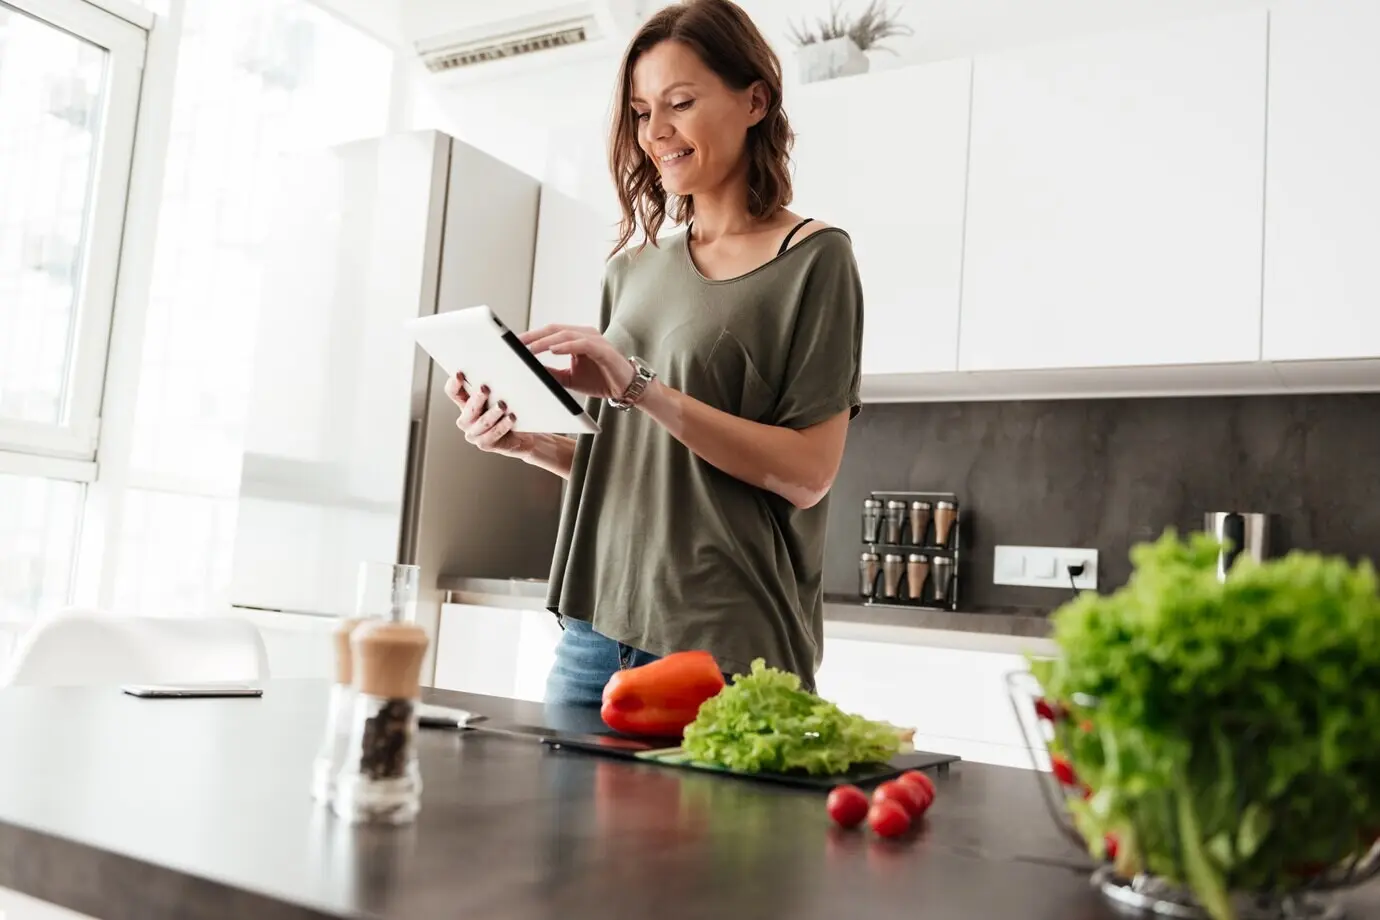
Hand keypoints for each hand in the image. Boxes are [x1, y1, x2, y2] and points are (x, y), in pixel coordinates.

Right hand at [444, 372, 531, 458]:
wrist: (524, 435)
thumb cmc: (511, 410)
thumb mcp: (501, 395)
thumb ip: (496, 383)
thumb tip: (502, 365)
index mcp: (466, 403)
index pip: (453, 392)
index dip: (454, 384)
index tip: (460, 374)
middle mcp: (467, 419)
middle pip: (468, 408)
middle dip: (477, 398)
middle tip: (485, 388)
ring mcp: (474, 433)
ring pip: (482, 422)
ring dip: (493, 413)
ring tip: (503, 405)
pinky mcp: (485, 444)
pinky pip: (493, 434)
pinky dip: (502, 426)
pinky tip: (511, 418)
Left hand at [519, 324, 634, 400]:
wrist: (626, 389)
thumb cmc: (600, 380)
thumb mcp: (569, 378)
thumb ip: (551, 373)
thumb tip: (530, 372)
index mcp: (577, 338)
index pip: (550, 333)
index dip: (532, 336)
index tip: (514, 344)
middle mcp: (585, 334)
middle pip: (555, 330)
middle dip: (534, 336)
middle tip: (516, 344)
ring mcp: (595, 340)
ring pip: (566, 335)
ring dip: (546, 341)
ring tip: (530, 349)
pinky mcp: (603, 349)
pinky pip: (582, 344)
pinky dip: (566, 346)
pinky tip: (553, 350)